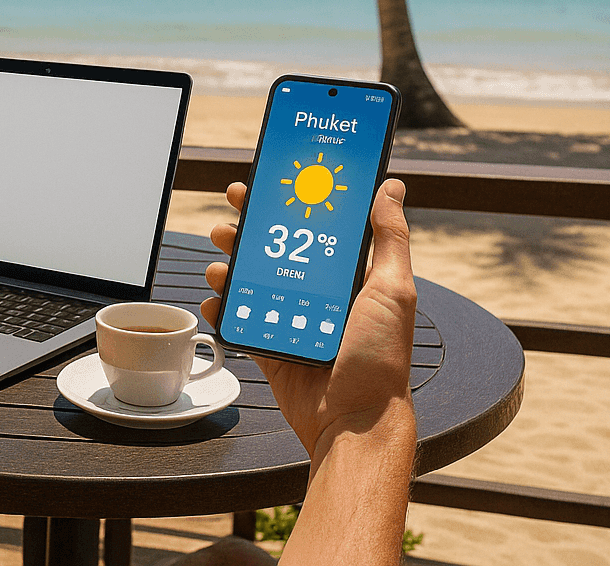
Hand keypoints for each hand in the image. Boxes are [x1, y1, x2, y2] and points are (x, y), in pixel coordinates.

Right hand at [201, 179, 416, 457]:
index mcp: (347, 278)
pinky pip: (239, 322)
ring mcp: (290, 321)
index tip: (265, 188)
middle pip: (274, 252)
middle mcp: (317, 296)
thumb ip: (390, 238)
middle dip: (248, 232)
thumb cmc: (381, 359)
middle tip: (231, 217)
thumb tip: (391, 189)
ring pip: (250, 283)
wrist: (354, 421)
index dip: (287, 207)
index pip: (312, 231)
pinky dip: (222, 310)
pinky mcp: (270, 347)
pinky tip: (215, 301)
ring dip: (230, 267)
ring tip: (220, 262)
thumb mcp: (394, 289)